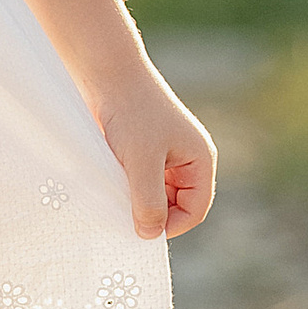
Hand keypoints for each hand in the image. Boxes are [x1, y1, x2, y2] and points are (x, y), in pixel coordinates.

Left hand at [96, 62, 216, 241]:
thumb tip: (149, 235)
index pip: (195, 209)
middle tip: (125, 216)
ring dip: (139, 199)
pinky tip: (111, 182)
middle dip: (154, 213)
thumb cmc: (131, 113)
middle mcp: (188, 157)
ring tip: (117, 194)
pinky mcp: (144, 147)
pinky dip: (129, 186)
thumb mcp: (141, 163)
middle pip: (177, 204)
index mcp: (200, 159)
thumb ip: (148, 201)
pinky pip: (142, 179)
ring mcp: (167, 152)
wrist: (107, 73)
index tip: (141, 232)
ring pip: (158, 192)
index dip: (171, 226)